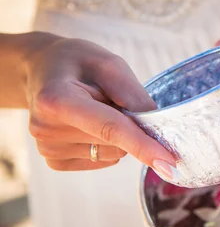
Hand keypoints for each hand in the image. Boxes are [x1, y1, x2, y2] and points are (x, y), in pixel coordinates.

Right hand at [24, 34, 176, 172]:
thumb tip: (154, 129)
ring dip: (116, 133)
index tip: (169, 164)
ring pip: (113, 153)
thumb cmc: (77, 63)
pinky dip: (107, 143)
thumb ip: (133, 94)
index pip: (110, 128)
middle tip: (108, 97)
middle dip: (128, 124)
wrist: (42, 70)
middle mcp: (47, 129)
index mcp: (57, 100)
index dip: (143, 146)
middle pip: (116, 142)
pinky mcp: (55, 162)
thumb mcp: (109, 63)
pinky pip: (104, 160)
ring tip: (94, 107)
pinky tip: (88, 123)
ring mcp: (48, 149)